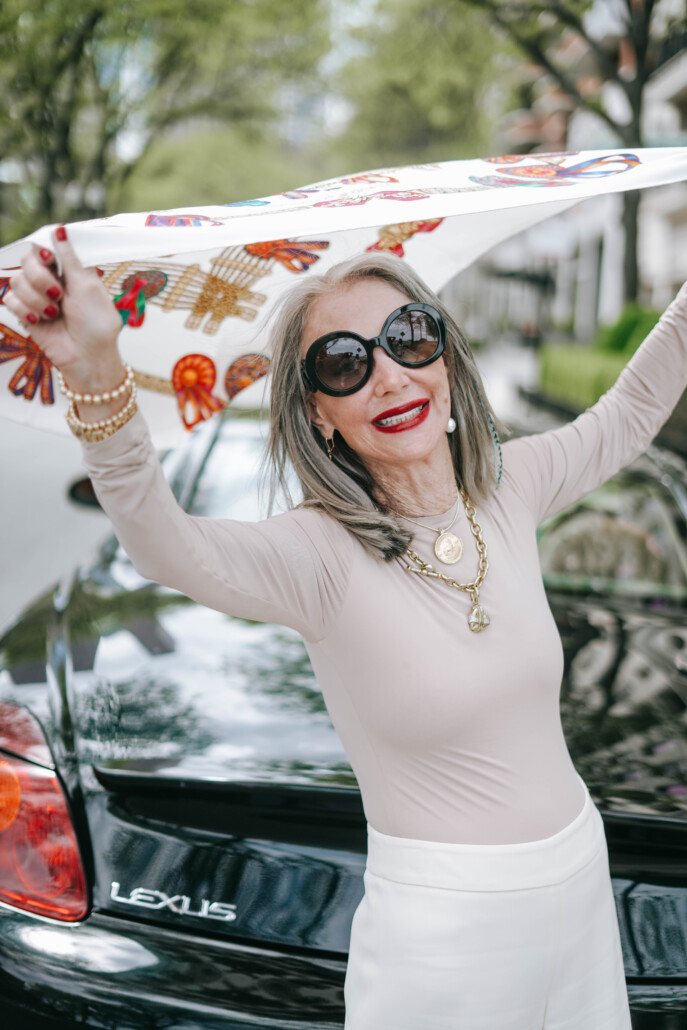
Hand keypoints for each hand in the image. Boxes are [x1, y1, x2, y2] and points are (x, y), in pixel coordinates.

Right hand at [5, 227, 123, 391]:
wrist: (88, 357)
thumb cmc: (97, 324)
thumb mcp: (87, 286)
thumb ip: (70, 258)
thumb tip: (61, 229)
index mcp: (68, 270)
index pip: (45, 246)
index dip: (44, 250)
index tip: (52, 259)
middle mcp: (51, 280)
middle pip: (26, 259)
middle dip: (40, 277)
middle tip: (58, 295)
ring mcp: (37, 297)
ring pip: (17, 281)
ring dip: (36, 299)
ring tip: (55, 314)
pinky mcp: (26, 314)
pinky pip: (10, 300)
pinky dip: (26, 310)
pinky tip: (41, 321)